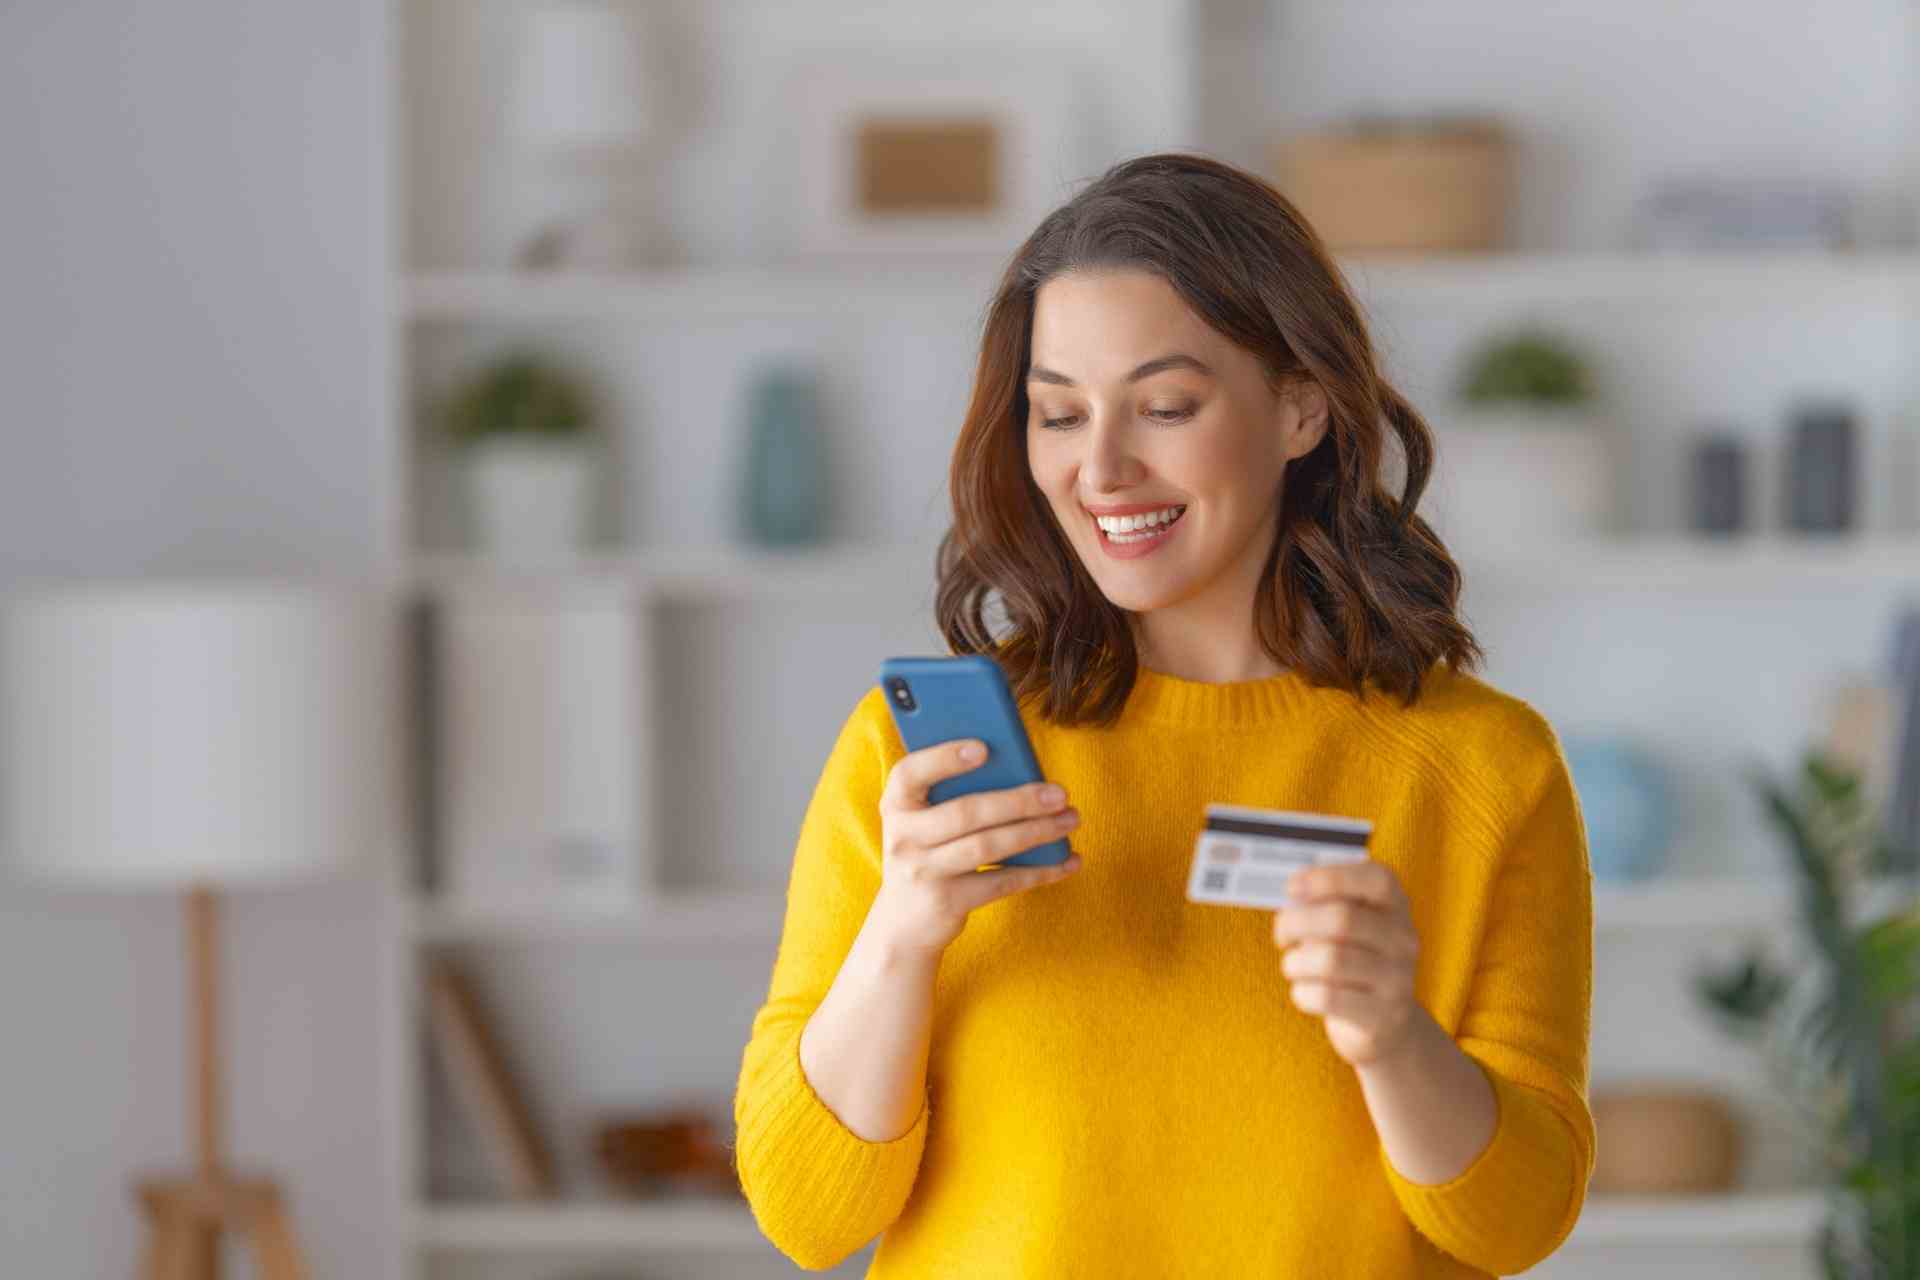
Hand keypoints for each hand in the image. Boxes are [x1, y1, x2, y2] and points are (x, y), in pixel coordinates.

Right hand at [867, 737, 1082, 958]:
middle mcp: (903, 837)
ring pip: (987, 846)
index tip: (984, 748)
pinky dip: (1039, 871)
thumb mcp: (923, 821)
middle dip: (1018, 801)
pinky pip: (1001, 882)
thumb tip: (1019, 769)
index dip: (944, 758)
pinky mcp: (947, 902)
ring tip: (1070, 819)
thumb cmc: (926, 852)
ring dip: (1035, 832)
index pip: (910, 773)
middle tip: (1059, 793)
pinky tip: (1067, 860)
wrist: (903, 923)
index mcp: (896, 804)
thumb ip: (951, 793)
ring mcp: (923, 872)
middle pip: (966, 813)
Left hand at [1271, 861, 1420, 1066]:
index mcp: (1395, 906)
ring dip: (1296, 962)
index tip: (1292, 888)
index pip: (1377, 879)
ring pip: (1330, 960)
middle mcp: (1403, 940)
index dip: (1330, 877)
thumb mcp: (1347, 925)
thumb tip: (1295, 896)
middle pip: (1342, 919)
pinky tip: (1304, 991)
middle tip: (1281, 934)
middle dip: (1296, 923)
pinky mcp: (1382, 1015)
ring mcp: (1397, 979)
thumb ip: (1325, 904)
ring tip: (1293, 966)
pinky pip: (1327, 997)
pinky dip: (1302, 992)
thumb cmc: (1352, 960)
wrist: (1385, 1022)